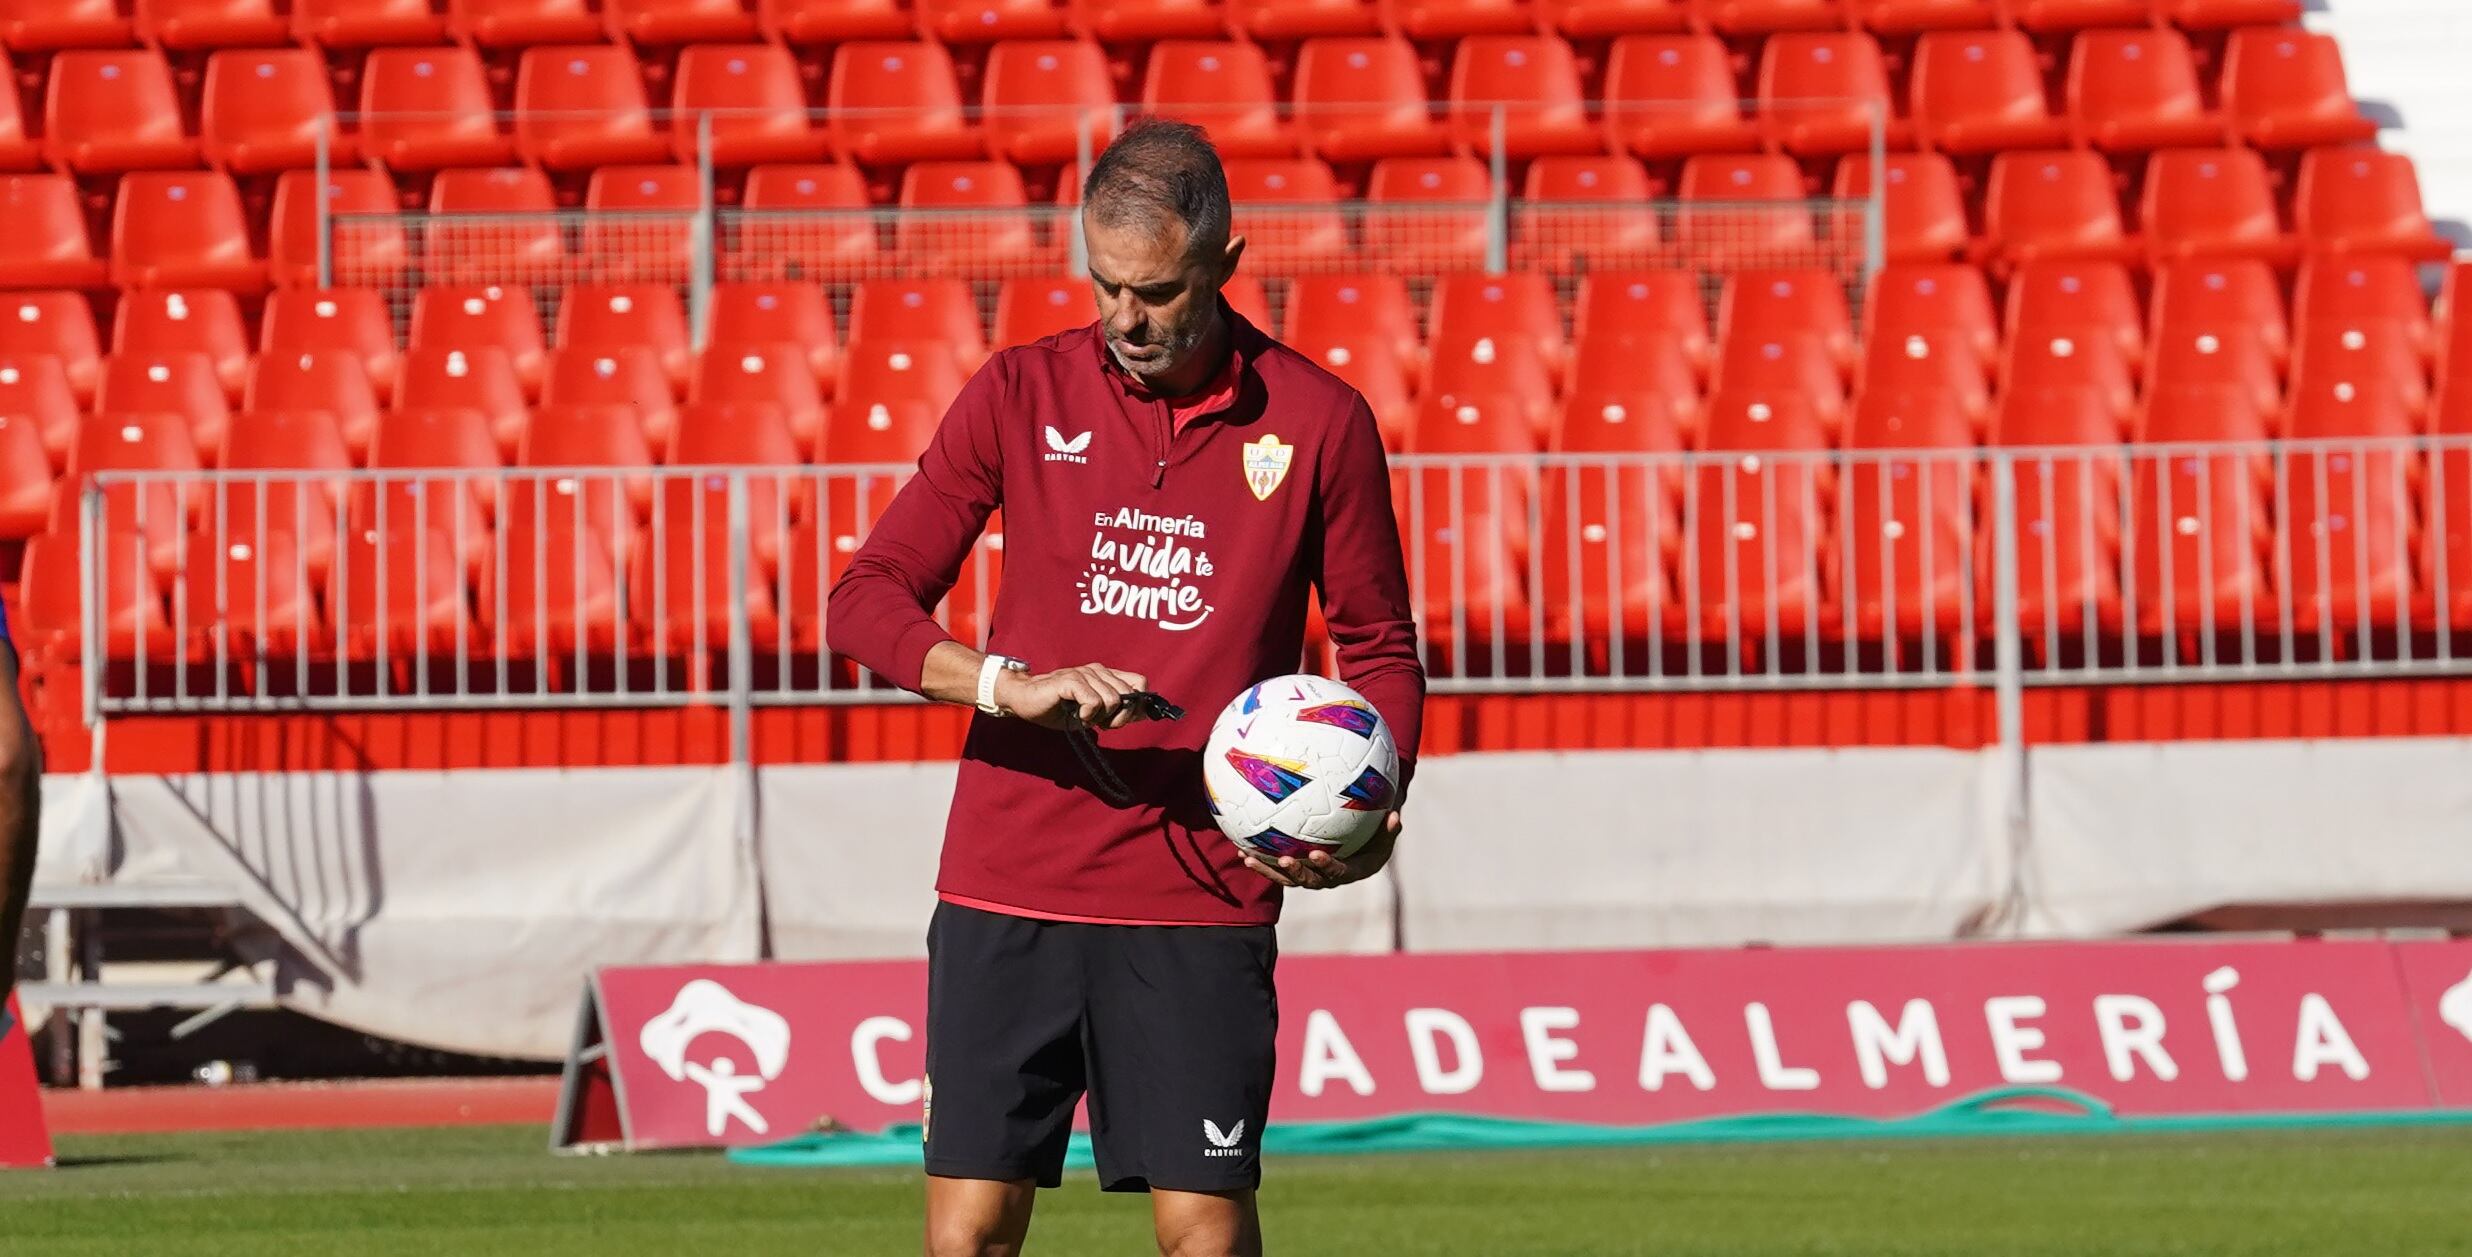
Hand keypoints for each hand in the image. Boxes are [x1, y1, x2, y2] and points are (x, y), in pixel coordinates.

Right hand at [995, 663, 1153, 731]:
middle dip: (1120, 717)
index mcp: (1105, 675)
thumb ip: (1116, 710)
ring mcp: (1084, 673)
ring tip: (1085, 718)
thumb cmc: (1058, 707)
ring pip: (1113, 699)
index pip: (1140, 682)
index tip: (1126, 719)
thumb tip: (1143, 714)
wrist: (1025, 699)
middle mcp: (1098, 671)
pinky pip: (1093, 701)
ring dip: (1101, 717)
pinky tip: (1078, 716)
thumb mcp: (1093, 712)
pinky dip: (1088, 714)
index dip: (1140, 703)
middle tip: (1102, 724)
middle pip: (1129, 694)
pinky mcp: (1070, 680)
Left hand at [1242, 811, 1401, 890]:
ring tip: (1249, 858)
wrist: (1364, 843)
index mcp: (1350, 871)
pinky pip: (1276, 867)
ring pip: (1286, 877)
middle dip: (1294, 872)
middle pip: (1308, 880)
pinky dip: (1260, 859)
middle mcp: (1328, 878)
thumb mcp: (1388, 832)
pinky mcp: (1296, 869)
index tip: (1316, 854)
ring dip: (1267, 869)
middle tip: (1283, 859)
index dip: (1326, 866)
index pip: (1337, 872)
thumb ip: (1390, 828)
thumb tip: (1396, 816)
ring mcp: (1311, 874)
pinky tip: (1242, 848)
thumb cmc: (1378, 833)